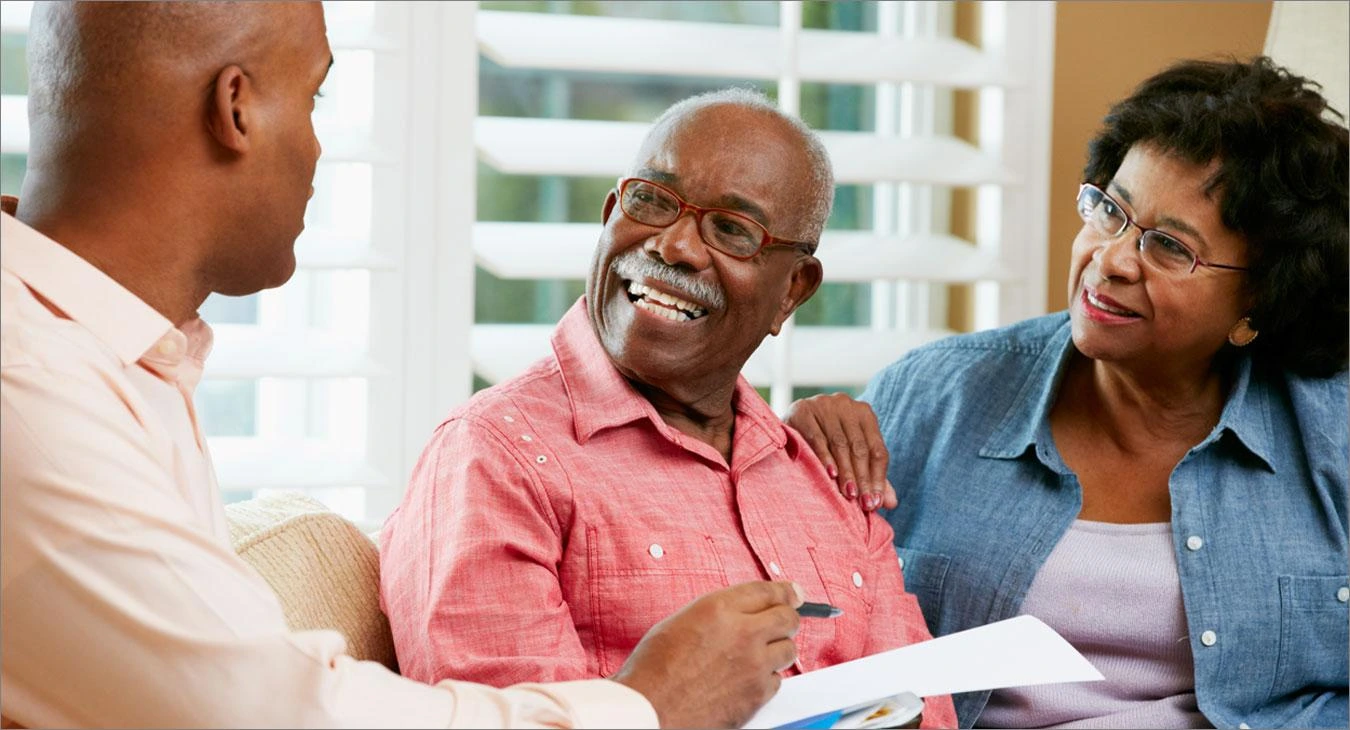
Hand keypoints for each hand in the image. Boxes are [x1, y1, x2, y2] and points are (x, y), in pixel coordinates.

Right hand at [612, 580, 803, 728]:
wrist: (650, 709)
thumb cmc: (654, 668)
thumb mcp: (681, 621)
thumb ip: (719, 611)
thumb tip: (745, 610)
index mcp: (719, 608)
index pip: (768, 591)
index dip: (785, 591)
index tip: (793, 594)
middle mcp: (742, 632)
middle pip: (788, 618)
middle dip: (786, 618)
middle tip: (781, 623)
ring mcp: (754, 665)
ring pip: (789, 650)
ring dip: (778, 649)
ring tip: (757, 655)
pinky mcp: (757, 694)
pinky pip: (777, 680)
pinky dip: (766, 678)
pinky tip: (747, 679)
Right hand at [784, 394, 896, 511]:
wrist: (790, 425)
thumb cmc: (825, 442)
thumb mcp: (850, 456)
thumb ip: (870, 476)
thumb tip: (891, 502)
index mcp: (864, 413)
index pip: (877, 449)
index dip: (878, 478)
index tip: (875, 502)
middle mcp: (846, 404)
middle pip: (860, 447)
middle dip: (863, 478)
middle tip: (863, 503)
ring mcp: (824, 404)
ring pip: (840, 444)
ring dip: (846, 472)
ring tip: (849, 494)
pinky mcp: (803, 410)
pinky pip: (817, 438)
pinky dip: (825, 457)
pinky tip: (830, 475)